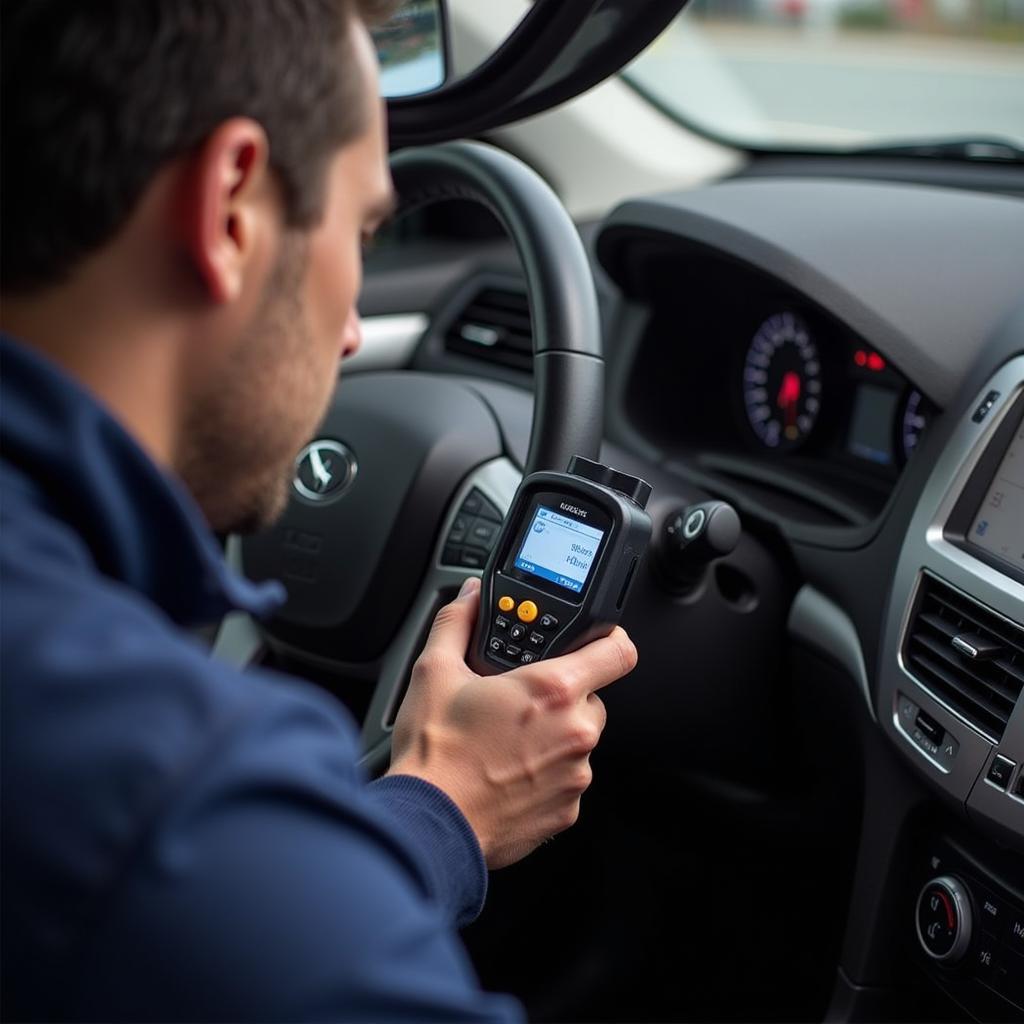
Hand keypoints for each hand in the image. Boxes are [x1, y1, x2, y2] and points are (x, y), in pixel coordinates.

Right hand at [388, 576, 636, 868]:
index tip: (595, 640)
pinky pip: (568, 779)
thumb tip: (469, 596)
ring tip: (506, 742)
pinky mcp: (568, 811)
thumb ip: (458, 623)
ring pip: (579, 740)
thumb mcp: (434, 671)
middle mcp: (575, 732)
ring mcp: (576, 775)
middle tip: (520, 702)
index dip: (609, 639)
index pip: (618, 651)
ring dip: (554, 736)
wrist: (429, 824)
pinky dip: (546, 774)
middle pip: (592, 697)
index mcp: (552, 690)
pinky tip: (508, 773)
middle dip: (561, 696)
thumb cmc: (435, 754)